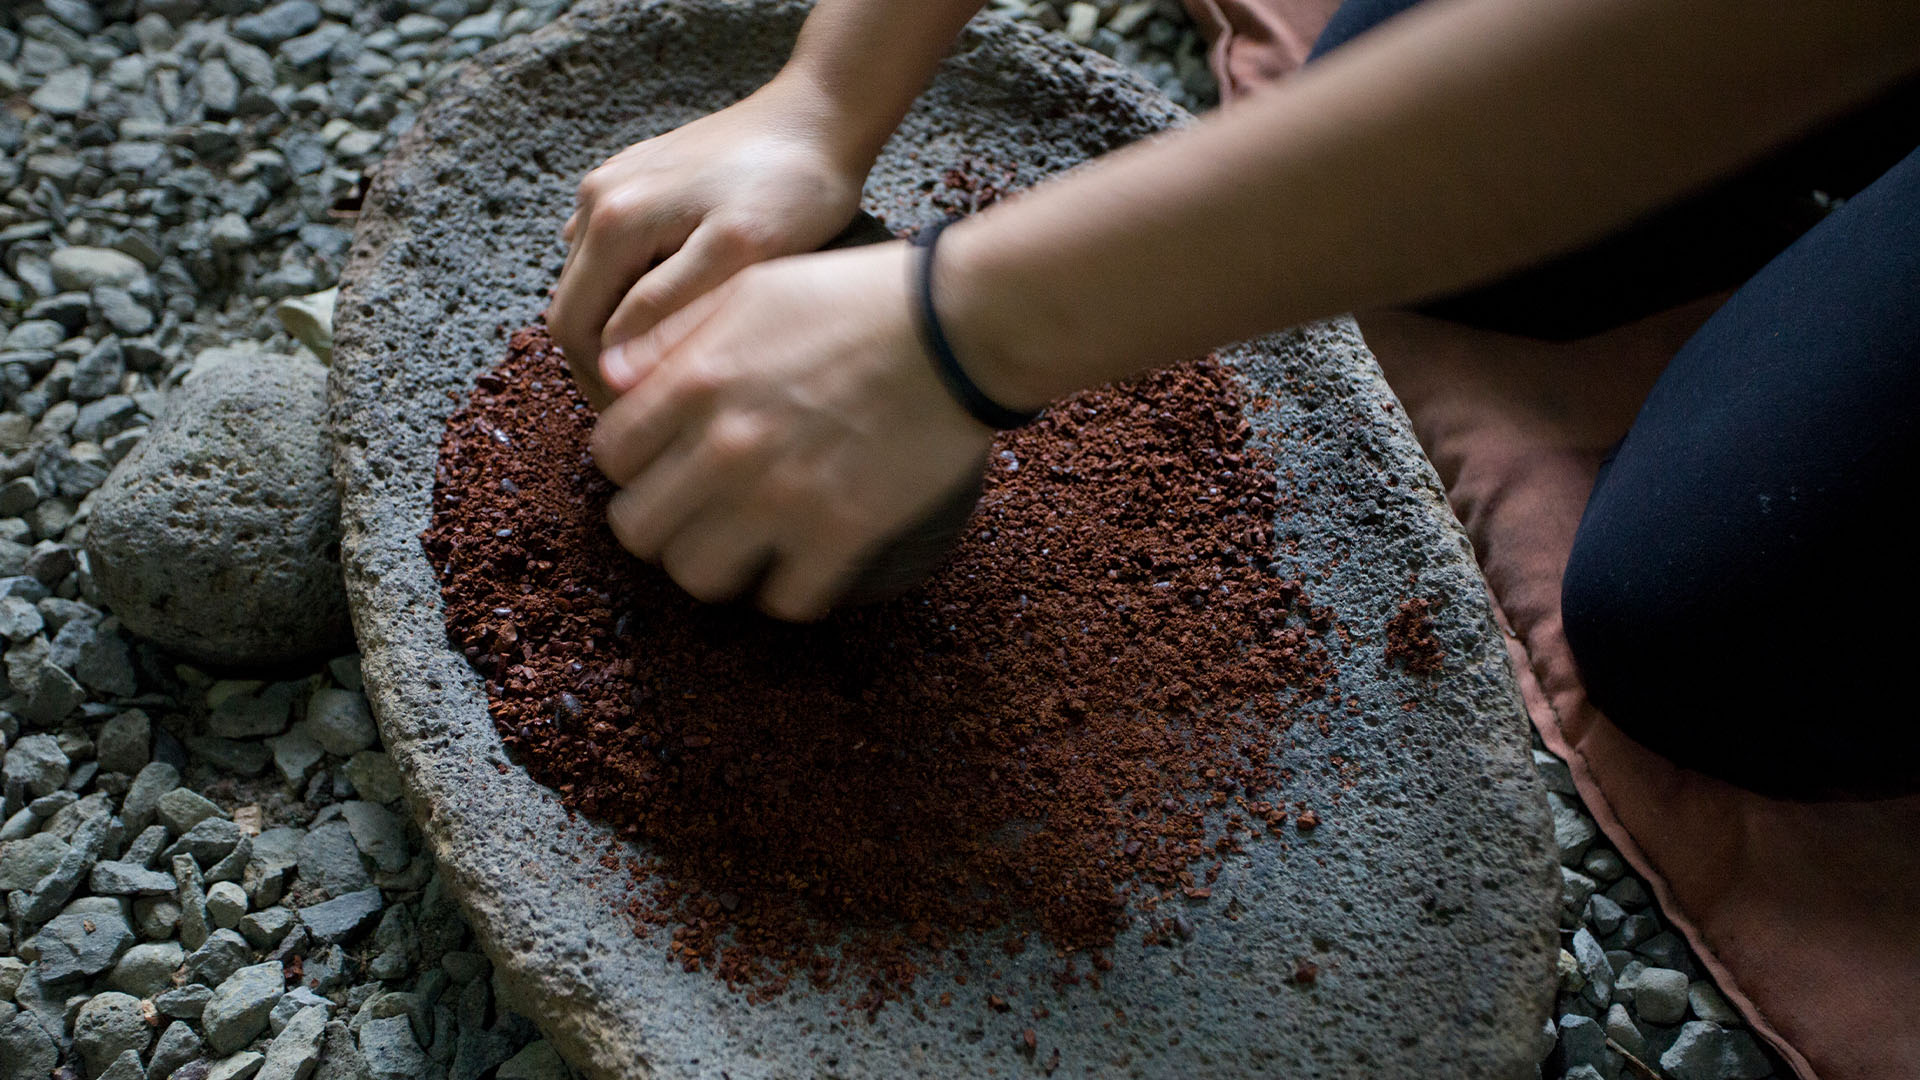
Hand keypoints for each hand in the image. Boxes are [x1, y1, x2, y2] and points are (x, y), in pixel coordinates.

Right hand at [550, 82, 868, 407]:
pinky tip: (676, 313)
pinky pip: (613, 253)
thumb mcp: (737, 254)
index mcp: (613, 220)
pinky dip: (630, 292)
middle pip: (574, 305)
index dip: (598, 384)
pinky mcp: (636, 181)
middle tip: (656, 404)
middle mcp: (596, 199)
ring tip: (668, 367)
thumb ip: (667, 306)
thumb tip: (610, 363)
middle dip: (605, 363)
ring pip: (591, 282)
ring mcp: (612, 185)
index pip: (572, 327)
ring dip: (617, 329)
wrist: (817, 115)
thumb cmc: (792, 186)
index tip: (641, 419)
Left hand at [589, 242, 995, 619]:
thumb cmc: (856, 298)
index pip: (610, 459)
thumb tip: (612, 377)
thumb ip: (673, 335)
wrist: (959, 326)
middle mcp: (726, 448)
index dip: (632, 464)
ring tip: (741, 542)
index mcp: (696, 383)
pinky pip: (785, 600)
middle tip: (694, 510)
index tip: (663, 461)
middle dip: (660, 522)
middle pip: (639, 531)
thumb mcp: (751, 289)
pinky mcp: (843, 533)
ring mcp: (783, 498)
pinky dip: (787, 588)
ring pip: (698, 577)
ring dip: (714, 563)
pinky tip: (801, 560)